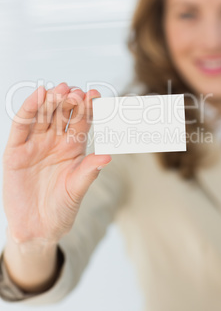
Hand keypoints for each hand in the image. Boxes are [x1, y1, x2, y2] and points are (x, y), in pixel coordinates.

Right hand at [2, 82, 110, 244]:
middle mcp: (55, 141)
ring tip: (60, 90)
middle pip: (63, 115)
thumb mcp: (77, 189)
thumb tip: (108, 156)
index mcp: (73, 147)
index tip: (95, 95)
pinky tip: (38, 96)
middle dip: (70, 102)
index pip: (82, 122)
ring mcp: (35, 144)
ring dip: (51, 101)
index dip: (88, 108)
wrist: (37, 227)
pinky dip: (29, 109)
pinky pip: (22, 126)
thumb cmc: (61, 208)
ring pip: (44, 116)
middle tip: (76, 92)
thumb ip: (89, 171)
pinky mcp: (16, 150)